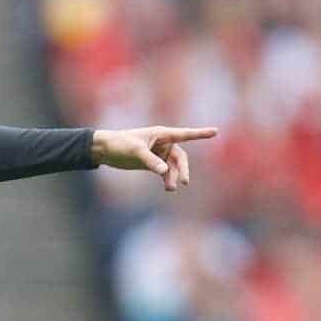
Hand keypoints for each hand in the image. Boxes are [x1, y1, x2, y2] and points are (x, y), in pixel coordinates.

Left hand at [90, 126, 217, 191]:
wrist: (104, 150)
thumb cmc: (119, 144)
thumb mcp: (136, 151)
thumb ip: (151, 161)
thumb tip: (164, 171)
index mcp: (161, 134)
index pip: (184, 134)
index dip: (200, 133)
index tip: (215, 131)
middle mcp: (162, 143)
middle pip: (180, 157)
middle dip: (182, 169)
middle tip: (184, 182)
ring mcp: (158, 153)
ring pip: (172, 167)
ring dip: (173, 177)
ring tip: (170, 188)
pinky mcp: (151, 163)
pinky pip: (164, 172)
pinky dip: (166, 179)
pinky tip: (168, 187)